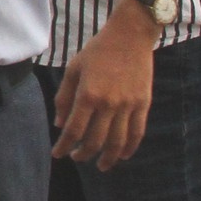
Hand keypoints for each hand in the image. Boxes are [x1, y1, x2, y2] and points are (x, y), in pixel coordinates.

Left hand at [53, 5, 157, 169]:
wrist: (130, 36)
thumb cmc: (98, 50)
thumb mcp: (73, 69)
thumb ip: (64, 98)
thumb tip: (59, 124)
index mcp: (88, 95)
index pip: (73, 130)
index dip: (64, 145)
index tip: (57, 154)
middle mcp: (108, 104)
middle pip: (95, 141)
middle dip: (83, 154)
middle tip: (76, 157)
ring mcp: (128, 105)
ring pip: (117, 142)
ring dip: (107, 158)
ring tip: (100, 165)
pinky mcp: (143, 104)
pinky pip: (137, 133)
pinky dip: (130, 148)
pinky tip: (123, 156)